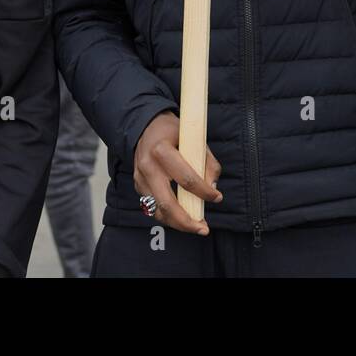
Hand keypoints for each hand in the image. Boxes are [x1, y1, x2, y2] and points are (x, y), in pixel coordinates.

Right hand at [133, 111, 221, 234]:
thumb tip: (212, 187)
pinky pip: (153, 207)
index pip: (186, 178)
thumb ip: (207, 162)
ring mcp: (140, 178)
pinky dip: (168, 215)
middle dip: (186, 221)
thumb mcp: (194, 138)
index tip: (217, 197)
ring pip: (157, 211)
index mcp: (162, 150)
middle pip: (167, 203)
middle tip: (203, 228)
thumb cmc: (172, 131)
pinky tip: (181, 217)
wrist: (145, 127)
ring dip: (177, 223)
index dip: (204, 192)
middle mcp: (148, 166)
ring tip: (194, 226)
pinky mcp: (138, 186)